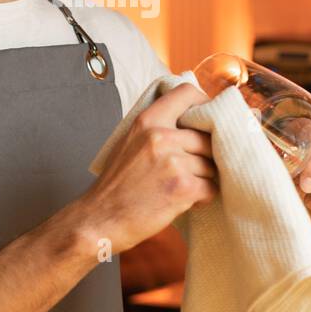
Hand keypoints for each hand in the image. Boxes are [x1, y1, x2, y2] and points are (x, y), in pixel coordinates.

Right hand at [78, 83, 216, 254]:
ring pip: (211, 164)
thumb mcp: (130, 141)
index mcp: (147, 120)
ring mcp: (173, 162)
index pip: (187, 92)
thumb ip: (157, 127)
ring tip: (182, 188)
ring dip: (203, 178)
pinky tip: (185, 201)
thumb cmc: (116, 184)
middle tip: (192, 169)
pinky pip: (211, 187)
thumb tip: (193, 119)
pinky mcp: (183, 187)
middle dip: (205, 155)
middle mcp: (160, 136)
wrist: (99, 219)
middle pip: (207, 137)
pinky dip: (202, 197)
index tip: (207, 119)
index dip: (204, 104)